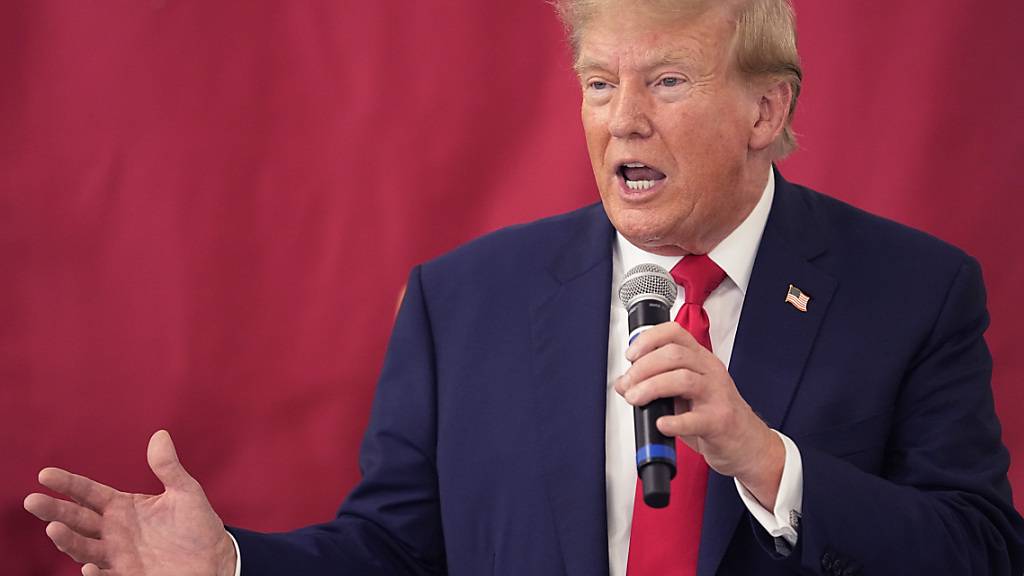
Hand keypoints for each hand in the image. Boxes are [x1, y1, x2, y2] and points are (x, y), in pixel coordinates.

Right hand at [24, 430, 236, 575]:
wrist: (214, 559)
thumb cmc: (197, 525)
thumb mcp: (185, 491)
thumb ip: (168, 467)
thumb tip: (160, 435)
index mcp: (123, 507)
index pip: (89, 493)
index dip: (68, 484)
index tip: (45, 475)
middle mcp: (114, 531)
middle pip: (77, 519)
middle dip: (54, 511)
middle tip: (33, 501)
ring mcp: (118, 555)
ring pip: (84, 547)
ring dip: (68, 540)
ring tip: (54, 530)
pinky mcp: (128, 575)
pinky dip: (96, 573)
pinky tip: (89, 566)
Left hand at [615, 322, 784, 507]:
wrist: (747, 443)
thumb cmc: (715, 414)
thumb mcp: (685, 393)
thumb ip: (656, 383)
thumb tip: (624, 384)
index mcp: (700, 359)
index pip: (674, 333)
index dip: (648, 339)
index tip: (631, 355)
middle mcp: (710, 371)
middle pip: (674, 355)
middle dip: (643, 368)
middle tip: (628, 385)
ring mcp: (717, 395)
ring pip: (683, 379)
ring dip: (652, 387)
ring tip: (636, 399)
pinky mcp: (720, 421)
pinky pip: (695, 419)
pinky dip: (674, 422)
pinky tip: (661, 423)